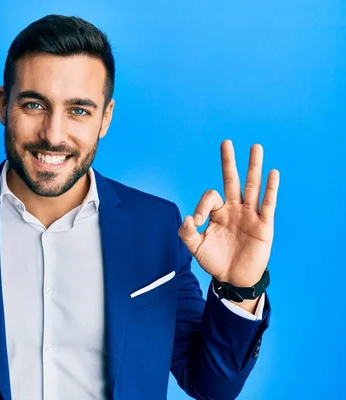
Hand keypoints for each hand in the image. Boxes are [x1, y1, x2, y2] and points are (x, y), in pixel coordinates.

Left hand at [178, 140, 279, 291]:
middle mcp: (234, 209)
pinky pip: (268, 204)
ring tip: (256, 147)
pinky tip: (272, 173)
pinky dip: (271, 188)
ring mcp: (250, 215)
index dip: (201, 205)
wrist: (233, 278)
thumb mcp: (195, 248)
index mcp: (217, 212)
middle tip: (226, 143)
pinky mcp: (264, 225)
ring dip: (254, 167)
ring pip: (252, 186)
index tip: (196, 222)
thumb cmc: (215, 261)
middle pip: (232, 180)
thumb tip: (187, 218)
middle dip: (228, 162)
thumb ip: (187, 233)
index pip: (210, 197)